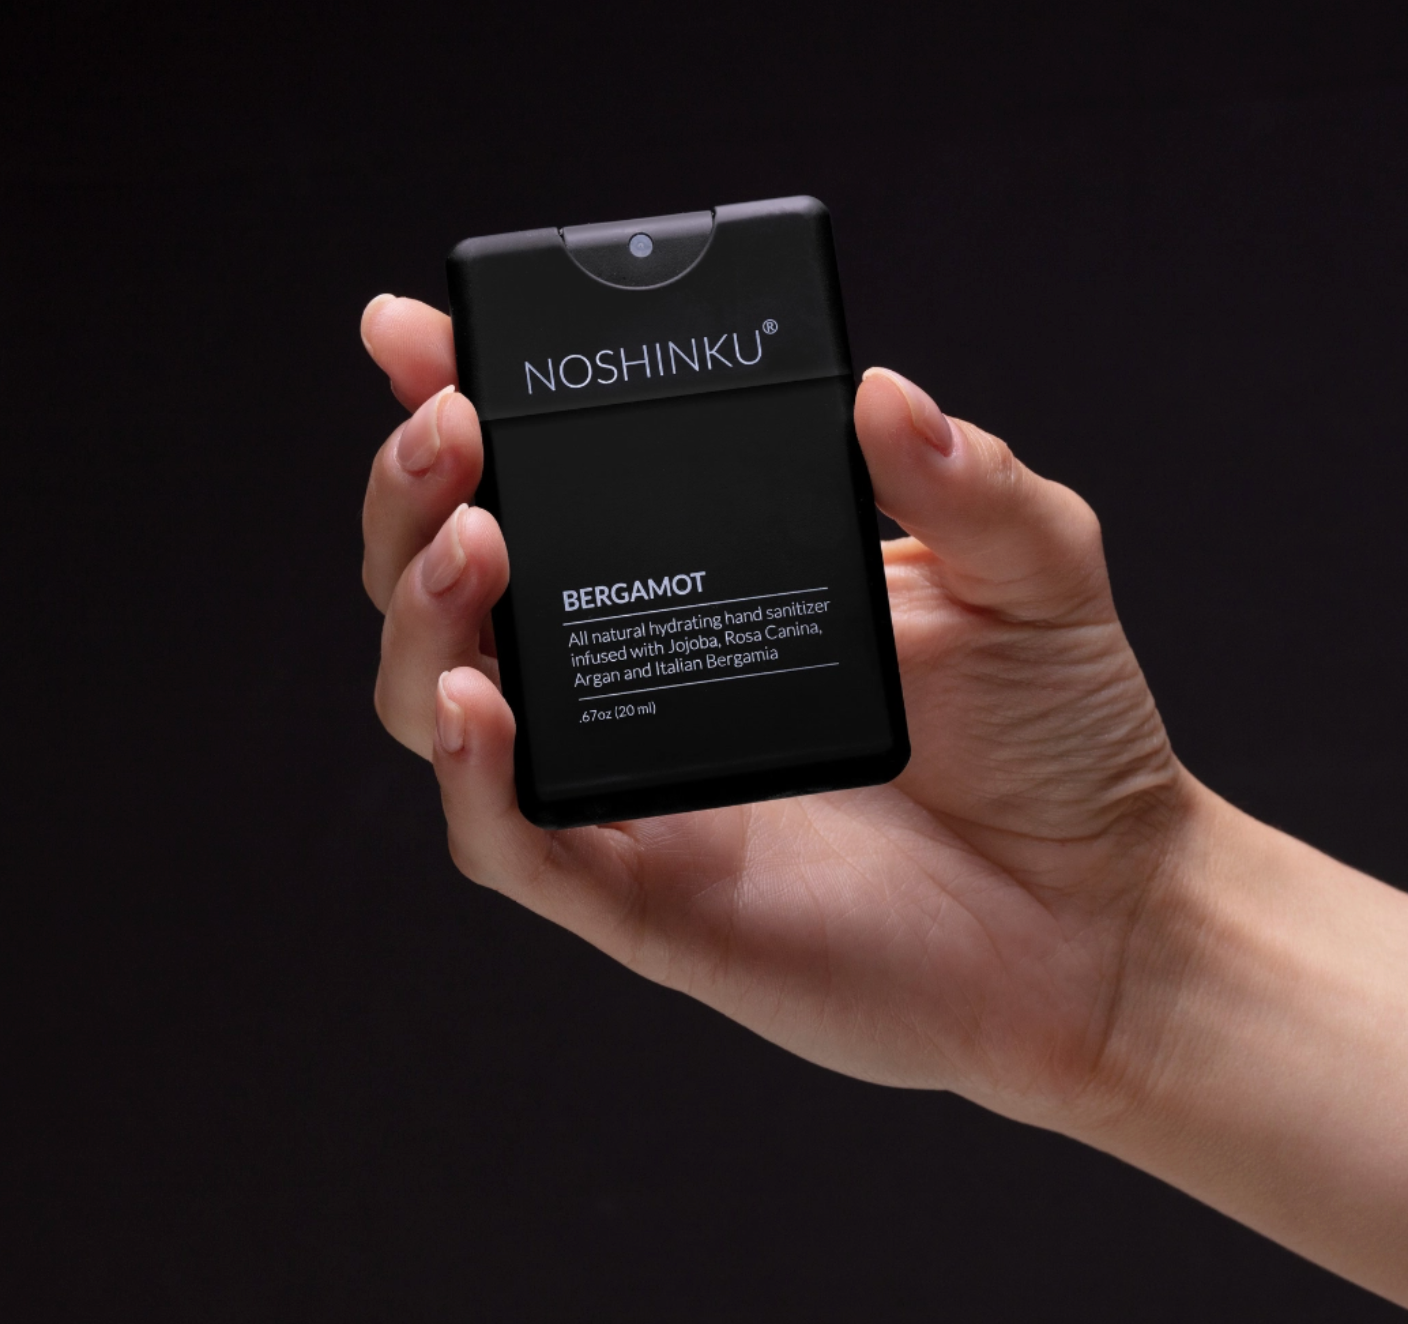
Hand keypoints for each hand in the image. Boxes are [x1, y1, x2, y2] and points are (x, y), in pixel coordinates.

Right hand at [358, 293, 1189, 1129]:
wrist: (1101, 914)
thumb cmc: (1062, 747)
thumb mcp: (1028, 574)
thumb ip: (968, 481)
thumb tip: (884, 391)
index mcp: (706, 580)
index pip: (549, 485)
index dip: (461, 406)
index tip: (418, 333)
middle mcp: (642, 674)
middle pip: (455, 586)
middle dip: (413, 497)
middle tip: (449, 430)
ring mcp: (630, 784)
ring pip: (441, 703)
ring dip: (419, 618)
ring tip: (473, 544)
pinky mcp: (640, 893)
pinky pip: (510, 840)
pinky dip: (470, 776)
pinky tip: (481, 702)